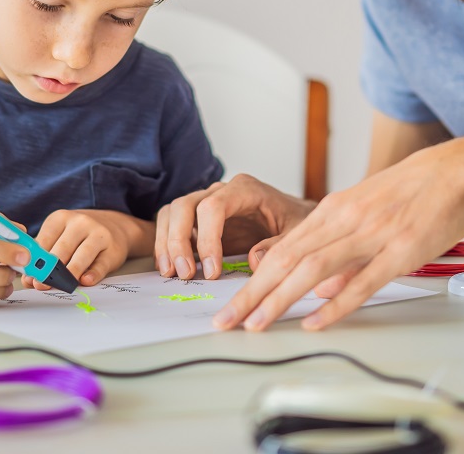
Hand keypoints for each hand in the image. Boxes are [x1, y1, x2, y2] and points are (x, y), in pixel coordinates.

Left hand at [22, 209, 146, 289]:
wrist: (114, 225)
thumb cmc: (79, 235)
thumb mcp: (60, 236)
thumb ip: (44, 256)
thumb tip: (28, 279)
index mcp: (61, 218)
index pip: (45, 240)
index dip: (35, 260)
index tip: (29, 276)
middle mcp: (80, 222)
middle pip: (62, 248)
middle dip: (50, 268)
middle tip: (41, 284)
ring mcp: (98, 234)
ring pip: (82, 254)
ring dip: (71, 271)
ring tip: (62, 284)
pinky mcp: (113, 249)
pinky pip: (102, 263)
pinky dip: (93, 273)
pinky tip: (85, 281)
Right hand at [154, 174, 313, 280]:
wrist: (294, 217)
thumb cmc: (296, 222)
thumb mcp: (298, 234)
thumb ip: (279, 245)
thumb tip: (254, 260)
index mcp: (245, 189)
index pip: (213, 207)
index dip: (207, 239)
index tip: (212, 271)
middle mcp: (221, 190)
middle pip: (185, 206)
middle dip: (179, 241)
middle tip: (185, 274)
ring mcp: (205, 201)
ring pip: (172, 212)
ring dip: (167, 243)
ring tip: (172, 274)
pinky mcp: (197, 218)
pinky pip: (171, 224)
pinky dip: (165, 245)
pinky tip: (170, 268)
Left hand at [212, 136, 463, 331]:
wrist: (460, 169)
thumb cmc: (417, 191)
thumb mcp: (367, 213)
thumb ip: (342, 250)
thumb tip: (320, 292)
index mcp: (334, 210)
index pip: (281, 250)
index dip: (252, 281)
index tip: (232, 306)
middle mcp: (345, 219)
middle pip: (286, 260)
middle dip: (251, 294)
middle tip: (225, 321)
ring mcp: (371, 234)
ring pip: (312, 269)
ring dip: (279, 299)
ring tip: (255, 324)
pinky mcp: (400, 249)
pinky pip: (362, 280)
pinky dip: (336, 303)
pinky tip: (315, 321)